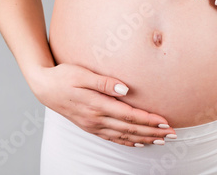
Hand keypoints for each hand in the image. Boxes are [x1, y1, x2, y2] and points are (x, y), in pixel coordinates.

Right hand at [29, 63, 175, 146]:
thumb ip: (104, 82)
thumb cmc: (63, 76)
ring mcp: (93, 125)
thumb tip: (125, 89)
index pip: (129, 116)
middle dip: (153, 132)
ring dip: (144, 138)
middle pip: (130, 128)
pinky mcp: (90, 126)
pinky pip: (112, 138)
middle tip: (173, 134)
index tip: (166, 122)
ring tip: (162, 140)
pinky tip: (138, 143)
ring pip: (124, 136)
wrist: (44, 87)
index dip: (149, 120)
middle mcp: (96, 119)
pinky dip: (127, 142)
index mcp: (97, 105)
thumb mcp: (82, 73)